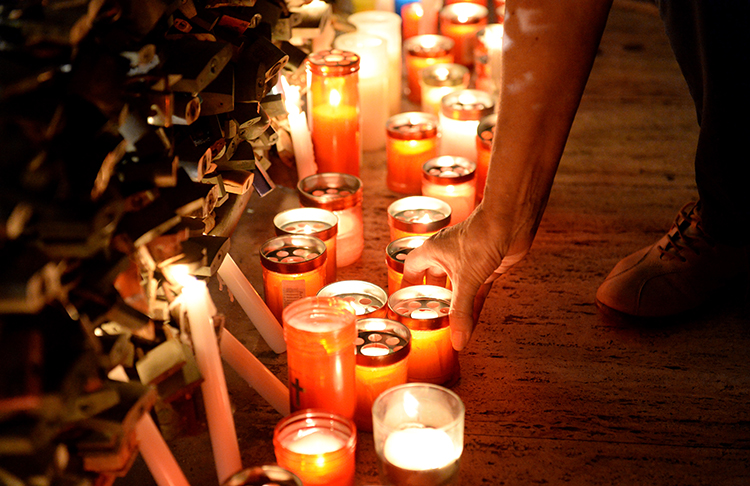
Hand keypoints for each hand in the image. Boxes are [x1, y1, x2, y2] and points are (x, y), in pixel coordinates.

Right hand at [401, 206, 527, 350]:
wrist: (511, 220)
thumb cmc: (481, 236)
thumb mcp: (466, 279)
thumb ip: (460, 312)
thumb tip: (458, 341)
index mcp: (433, 251)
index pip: (412, 269)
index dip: (407, 284)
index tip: (404, 302)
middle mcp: (448, 256)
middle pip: (434, 280)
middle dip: (432, 299)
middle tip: (427, 318)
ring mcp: (468, 262)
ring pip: (457, 289)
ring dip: (454, 305)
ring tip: (447, 325)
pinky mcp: (487, 267)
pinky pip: (476, 292)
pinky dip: (474, 306)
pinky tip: (472, 322)